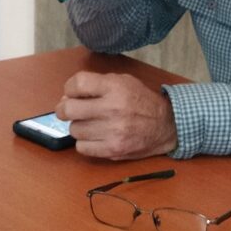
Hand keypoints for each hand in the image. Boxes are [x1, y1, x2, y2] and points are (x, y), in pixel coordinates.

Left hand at [56, 72, 178, 159]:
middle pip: (68, 109)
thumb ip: (97, 84)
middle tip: (70, 111)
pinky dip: (85, 142)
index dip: (69, 88)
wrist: (166, 125)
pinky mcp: (113, 150)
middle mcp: (113, 108)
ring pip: (74, 130)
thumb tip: (67, 96)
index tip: (72, 93)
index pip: (77, 84)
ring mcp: (112, 131)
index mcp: (115, 87)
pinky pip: (82, 148)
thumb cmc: (142, 101)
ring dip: (79, 126)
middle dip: (64, 109)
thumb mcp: (123, 81)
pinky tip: (95, 136)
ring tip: (91, 124)